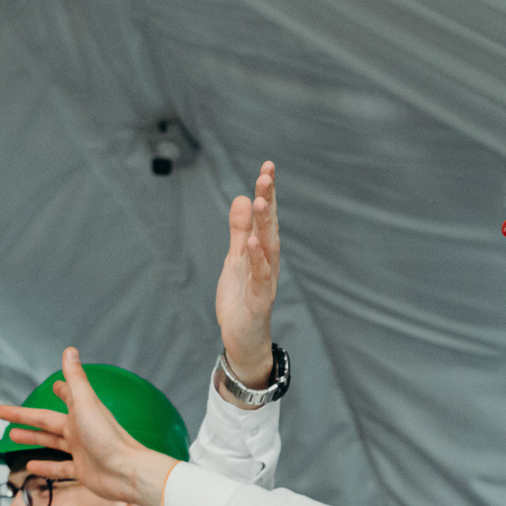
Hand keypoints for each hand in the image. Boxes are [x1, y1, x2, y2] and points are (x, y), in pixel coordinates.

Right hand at [0, 349, 176, 505]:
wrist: (126, 472)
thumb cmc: (107, 436)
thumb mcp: (86, 403)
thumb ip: (76, 378)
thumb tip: (70, 349)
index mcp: (82, 411)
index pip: (67, 396)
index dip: (60, 389)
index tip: (54, 385)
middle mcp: (80, 429)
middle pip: (46, 421)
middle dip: (24, 416)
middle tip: (0, 411)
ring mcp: (81, 451)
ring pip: (51, 443)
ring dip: (32, 438)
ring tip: (12, 435)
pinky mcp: (82, 471)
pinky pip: (60, 469)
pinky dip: (45, 467)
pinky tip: (30, 466)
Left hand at [219, 161, 281, 390]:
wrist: (242, 339)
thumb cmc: (241, 299)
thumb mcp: (235, 259)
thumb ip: (239, 230)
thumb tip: (242, 197)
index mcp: (262, 252)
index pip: (266, 218)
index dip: (268, 192)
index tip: (267, 166)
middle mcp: (269, 263)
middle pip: (270, 227)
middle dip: (269, 200)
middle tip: (266, 174)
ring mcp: (266, 282)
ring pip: (269, 249)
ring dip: (267, 225)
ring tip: (263, 200)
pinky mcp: (259, 301)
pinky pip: (260, 278)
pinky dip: (258, 260)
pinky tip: (253, 243)